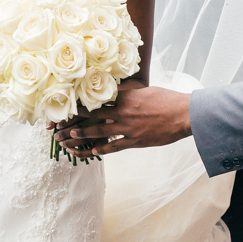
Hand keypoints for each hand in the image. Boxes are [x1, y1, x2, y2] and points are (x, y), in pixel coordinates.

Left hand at [57, 82, 191, 156]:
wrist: (185, 114)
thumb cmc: (167, 99)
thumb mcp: (145, 90)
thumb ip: (128, 92)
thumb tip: (115, 90)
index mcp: (125, 96)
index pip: (97, 98)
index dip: (79, 102)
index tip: (65, 104)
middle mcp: (122, 111)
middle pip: (91, 115)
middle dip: (73, 119)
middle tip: (57, 123)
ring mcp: (127, 127)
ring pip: (97, 131)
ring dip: (80, 135)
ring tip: (66, 138)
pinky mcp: (135, 141)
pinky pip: (112, 146)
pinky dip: (98, 149)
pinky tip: (87, 151)